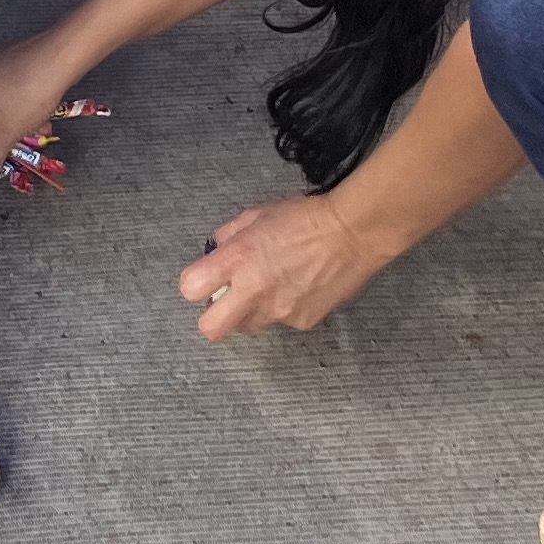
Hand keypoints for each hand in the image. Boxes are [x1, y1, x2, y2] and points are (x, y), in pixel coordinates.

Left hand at [182, 192, 388, 338]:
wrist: (353, 233)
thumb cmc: (303, 217)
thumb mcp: (256, 215)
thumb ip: (229, 236)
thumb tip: (216, 252)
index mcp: (238, 259)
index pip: (190, 287)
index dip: (194, 283)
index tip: (205, 278)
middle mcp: (254, 291)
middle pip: (211, 329)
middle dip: (211, 318)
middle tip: (226, 300)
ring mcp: (279, 312)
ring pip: (247, 327)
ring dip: (249, 312)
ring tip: (268, 288)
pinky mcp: (302, 322)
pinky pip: (280, 322)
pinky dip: (283, 308)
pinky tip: (299, 287)